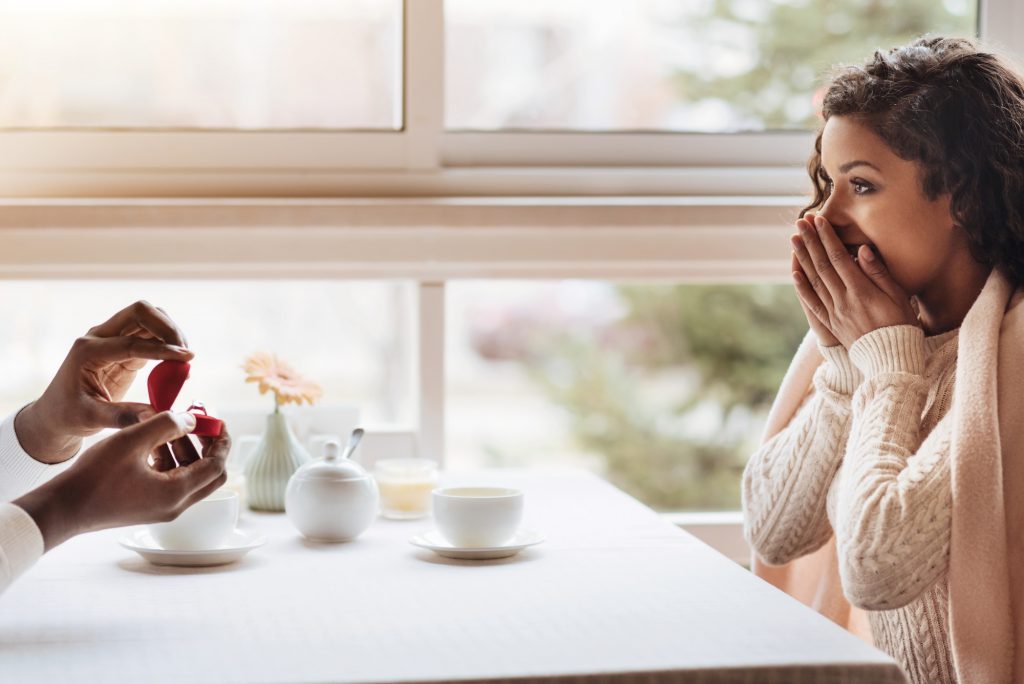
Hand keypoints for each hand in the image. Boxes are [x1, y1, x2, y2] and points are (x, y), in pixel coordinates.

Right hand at [13, 412, 230, 550]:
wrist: (63, 508)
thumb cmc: (94, 476)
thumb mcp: (132, 440)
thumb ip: (166, 425)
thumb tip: (192, 419)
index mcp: (177, 493)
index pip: (217, 466)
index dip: (221, 441)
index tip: (217, 420)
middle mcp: (175, 506)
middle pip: (209, 474)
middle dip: (207, 445)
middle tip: (198, 422)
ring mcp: (162, 508)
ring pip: (189, 476)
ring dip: (184, 450)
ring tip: (168, 425)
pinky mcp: (148, 506)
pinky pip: (171, 480)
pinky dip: (169, 460)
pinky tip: (152, 441)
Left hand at [15, 301, 194, 462]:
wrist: (58, 413)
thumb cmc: (69, 415)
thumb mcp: (91, 418)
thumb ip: (122, 415)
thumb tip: (156, 415)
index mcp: (87, 350)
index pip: (130, 342)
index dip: (161, 349)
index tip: (186, 358)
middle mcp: (99, 337)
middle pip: (140, 312)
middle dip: (167, 328)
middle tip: (186, 353)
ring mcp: (112, 338)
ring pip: (149, 318)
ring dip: (171, 332)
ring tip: (185, 358)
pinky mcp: (125, 347)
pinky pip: (152, 334)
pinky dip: (168, 343)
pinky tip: (178, 363)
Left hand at [791, 213, 919, 348]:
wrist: (891, 359)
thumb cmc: (901, 324)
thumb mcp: (898, 296)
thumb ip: (879, 273)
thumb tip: (862, 249)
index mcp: (861, 291)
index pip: (839, 258)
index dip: (827, 238)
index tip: (819, 220)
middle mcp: (843, 301)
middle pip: (822, 266)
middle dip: (811, 242)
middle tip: (800, 222)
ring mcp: (834, 313)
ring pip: (814, 281)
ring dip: (802, 259)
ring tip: (794, 240)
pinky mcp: (831, 324)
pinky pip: (812, 303)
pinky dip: (802, 287)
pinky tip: (795, 274)